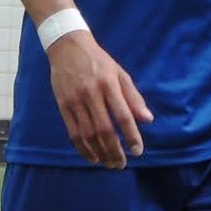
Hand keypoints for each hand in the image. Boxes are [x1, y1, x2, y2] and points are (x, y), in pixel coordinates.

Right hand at [47, 31, 153, 168]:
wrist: (68, 47)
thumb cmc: (98, 61)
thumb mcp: (120, 73)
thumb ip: (133, 97)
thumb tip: (148, 120)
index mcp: (109, 83)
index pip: (123, 115)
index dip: (132, 135)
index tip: (138, 151)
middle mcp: (92, 93)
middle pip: (104, 129)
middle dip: (114, 150)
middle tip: (121, 164)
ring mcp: (75, 100)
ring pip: (88, 134)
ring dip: (99, 153)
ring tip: (109, 163)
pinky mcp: (63, 105)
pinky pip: (73, 133)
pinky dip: (83, 148)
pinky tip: (92, 157)